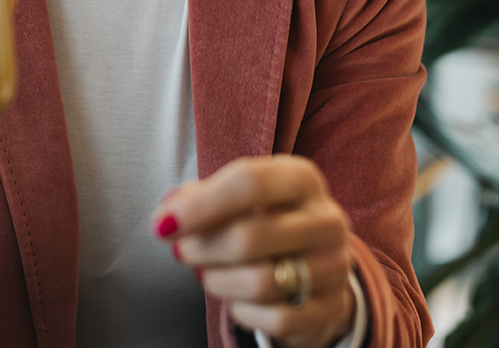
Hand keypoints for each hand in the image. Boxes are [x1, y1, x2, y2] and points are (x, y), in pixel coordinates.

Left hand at [152, 156, 356, 347]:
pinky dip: (243, 311)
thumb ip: (197, 199)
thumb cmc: (262, 219)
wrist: (314, 262)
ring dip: (218, 281)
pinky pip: (277, 319)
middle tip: (183, 252)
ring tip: (206, 274)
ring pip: (261, 282)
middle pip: (249, 237)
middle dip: (202, 249)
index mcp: (300, 178)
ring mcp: (335, 265)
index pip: (249, 182)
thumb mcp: (235, 198)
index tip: (163, 226)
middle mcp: (326, 219)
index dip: (200, 206)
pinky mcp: (333, 308)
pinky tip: (237, 299)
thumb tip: (166, 219)